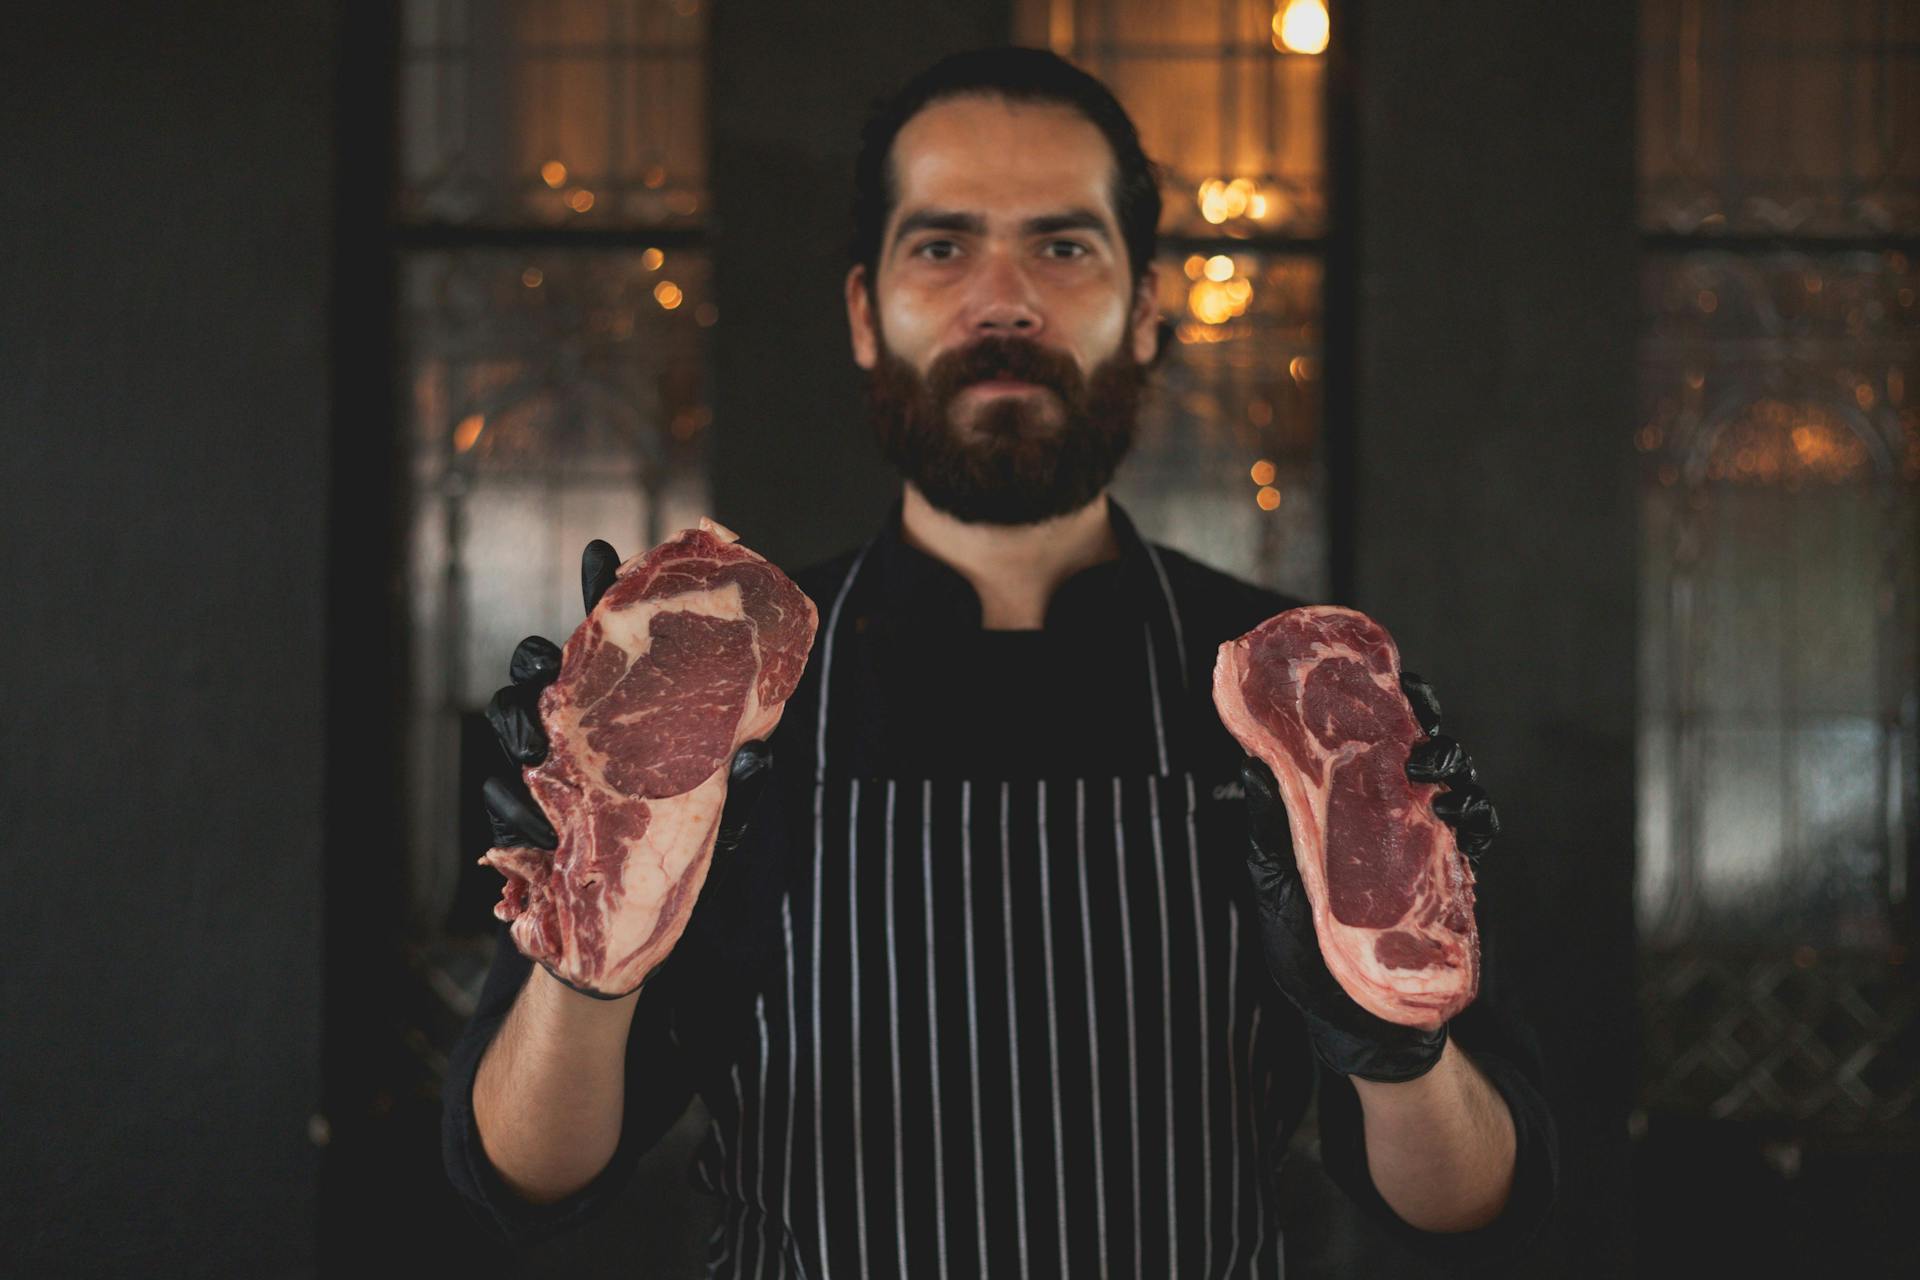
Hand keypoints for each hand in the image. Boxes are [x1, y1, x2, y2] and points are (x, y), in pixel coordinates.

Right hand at [479, 538, 776, 998]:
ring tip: (534, 738)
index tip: (603, 554)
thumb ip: (733, 787)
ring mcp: (540, 771)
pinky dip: (512, 804)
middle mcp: (577, 732)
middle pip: (542, 671)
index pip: (609, 643)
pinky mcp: (512, 820)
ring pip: (508, 720)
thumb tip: (759, 755)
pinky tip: (534, 821)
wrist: (621, 939)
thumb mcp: (714, 823)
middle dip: (539, 660)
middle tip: (547, 662)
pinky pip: (498, 797)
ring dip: (518, 724)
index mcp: (624, 715)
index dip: (601, 594)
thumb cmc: (669, 861)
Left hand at [1242, 670, 1499, 1081]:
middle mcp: (1387, 814)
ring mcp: (1425, 841)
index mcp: (1342, 807)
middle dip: (1422, 724)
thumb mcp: (1277, 892)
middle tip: (1414, 730)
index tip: (1378, 681)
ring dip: (1448, 767)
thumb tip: (1249, 767)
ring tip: (1428, 775)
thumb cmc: (1309, 961)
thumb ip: (1268, 834)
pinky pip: (1477, 829)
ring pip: (1451, 779)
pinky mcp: (1455, 873)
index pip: (1363, 738)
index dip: (1376, 702)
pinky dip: (1475, 815)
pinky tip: (1456, 817)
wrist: (1362, 1029)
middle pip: (1415, 744)